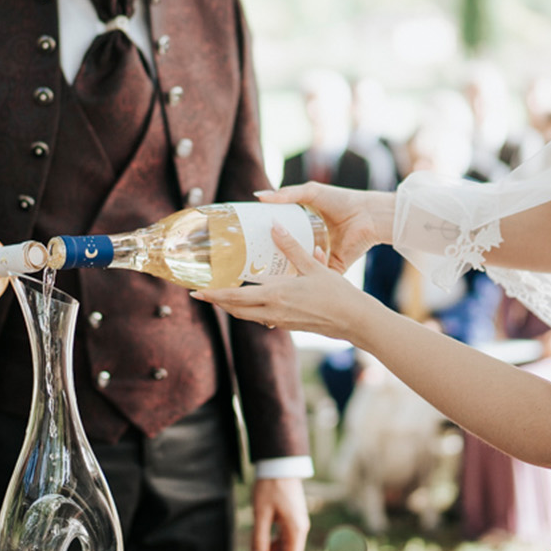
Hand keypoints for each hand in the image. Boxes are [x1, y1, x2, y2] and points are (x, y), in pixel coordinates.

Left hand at [193, 226, 380, 339]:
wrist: (354, 321)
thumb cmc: (336, 294)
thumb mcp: (313, 266)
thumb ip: (291, 246)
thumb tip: (275, 225)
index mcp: (276, 296)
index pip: (235, 298)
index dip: (214, 295)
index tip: (196, 292)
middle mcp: (273, 312)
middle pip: (236, 310)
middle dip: (217, 302)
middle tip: (201, 293)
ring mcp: (280, 321)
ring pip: (247, 316)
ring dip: (232, 306)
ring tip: (221, 295)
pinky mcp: (288, 325)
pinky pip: (262, 318)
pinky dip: (250, 309)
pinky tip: (252, 300)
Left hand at [250, 475, 308, 550]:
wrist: (280, 465)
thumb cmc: (270, 486)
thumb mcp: (261, 513)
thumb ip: (260, 539)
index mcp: (295, 530)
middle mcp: (300, 529)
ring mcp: (297, 525)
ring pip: (286, 550)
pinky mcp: (292, 520)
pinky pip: (284, 541)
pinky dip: (273, 549)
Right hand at [259, 184, 393, 272]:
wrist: (368, 215)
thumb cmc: (342, 200)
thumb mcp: (311, 193)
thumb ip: (286, 194)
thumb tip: (258, 197)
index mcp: (306, 227)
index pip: (281, 236)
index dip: (266, 241)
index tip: (248, 246)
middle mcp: (312, 244)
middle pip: (288, 254)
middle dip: (273, 261)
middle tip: (254, 264)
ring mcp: (322, 258)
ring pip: (301, 268)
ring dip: (288, 272)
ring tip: (268, 276)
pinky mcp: (334, 268)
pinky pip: (318, 275)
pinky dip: (307, 278)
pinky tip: (293, 279)